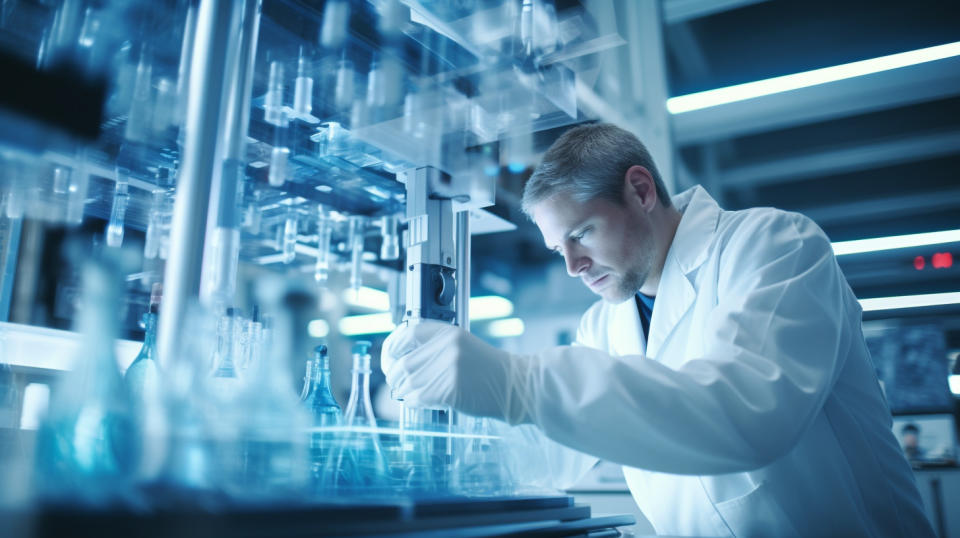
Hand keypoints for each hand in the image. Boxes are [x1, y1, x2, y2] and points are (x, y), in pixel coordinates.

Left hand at [381, 320, 528, 421]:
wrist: (515, 385)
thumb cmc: (490, 369)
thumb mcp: (463, 347)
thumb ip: (435, 348)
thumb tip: (403, 361)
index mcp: (448, 332)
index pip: (408, 334)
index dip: (392, 347)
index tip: (389, 358)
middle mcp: (446, 347)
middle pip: (404, 363)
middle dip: (395, 376)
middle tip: (395, 383)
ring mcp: (448, 368)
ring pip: (409, 383)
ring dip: (404, 392)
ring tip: (407, 394)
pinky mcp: (450, 390)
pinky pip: (419, 398)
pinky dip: (414, 402)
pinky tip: (419, 402)